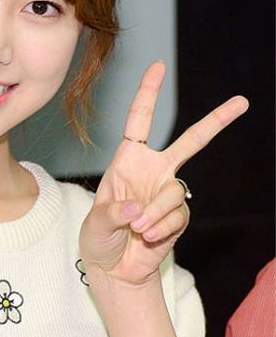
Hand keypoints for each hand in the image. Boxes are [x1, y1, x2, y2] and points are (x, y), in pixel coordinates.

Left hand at [78, 60, 248, 288]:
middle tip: (242, 102)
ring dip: (155, 212)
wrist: (114, 270)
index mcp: (127, 161)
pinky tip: (147, 238)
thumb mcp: (94, 224)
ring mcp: (167, 193)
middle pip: (190, 142)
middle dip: (216, 121)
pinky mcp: (178, 217)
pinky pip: (177, 215)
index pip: (139, 121)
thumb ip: (111, 214)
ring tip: (137, 228)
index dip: (148, 93)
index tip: (158, 66)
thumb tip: (137, 208)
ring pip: (175, 191)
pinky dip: (161, 228)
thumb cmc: (99, 239)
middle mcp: (152, 172)